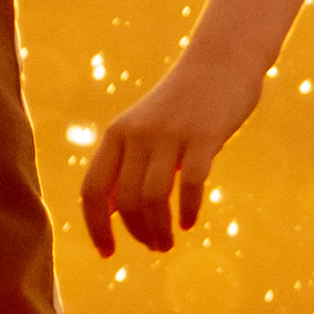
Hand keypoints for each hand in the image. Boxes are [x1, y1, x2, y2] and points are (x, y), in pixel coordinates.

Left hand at [76, 51, 265, 257]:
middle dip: (138, 233)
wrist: (221, 60)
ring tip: (168, 243)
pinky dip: (187, 210)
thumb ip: (124, 166)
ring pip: (153, 198)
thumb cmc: (181, 103)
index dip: (95, 227)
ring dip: (159, 230)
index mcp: (117, 134)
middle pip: (125, 200)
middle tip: (155, 247)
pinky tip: (189, 222)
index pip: (92, 189)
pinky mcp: (203, 135)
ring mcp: (170, 134)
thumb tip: (107, 212)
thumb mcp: (143, 130)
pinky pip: (190, 183)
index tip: (107, 253)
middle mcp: (138, 133)